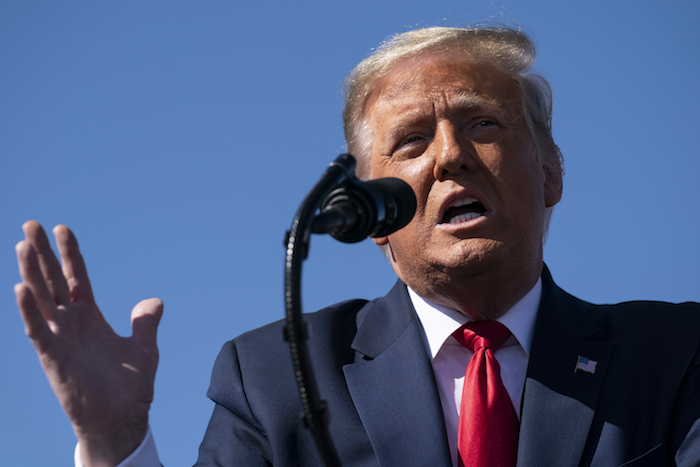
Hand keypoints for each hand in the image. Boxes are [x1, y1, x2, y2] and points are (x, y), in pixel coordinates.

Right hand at [14, 221, 162, 466]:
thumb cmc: (129, 386)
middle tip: (30, 224)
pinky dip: (29, 310)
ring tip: (22, 244)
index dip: (69, 254)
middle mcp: (71, 324)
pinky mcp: (53, 358)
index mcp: (90, 318)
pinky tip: (21, 287)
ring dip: (31, 273)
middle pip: (54, 281)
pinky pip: (38, 330)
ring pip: (42, 299)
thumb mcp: (143, 347)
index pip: (77, 278)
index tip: (62, 228)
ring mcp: (60, 339)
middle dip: (42, 253)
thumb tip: (154, 301)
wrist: (122, 419)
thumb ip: (145, 322)